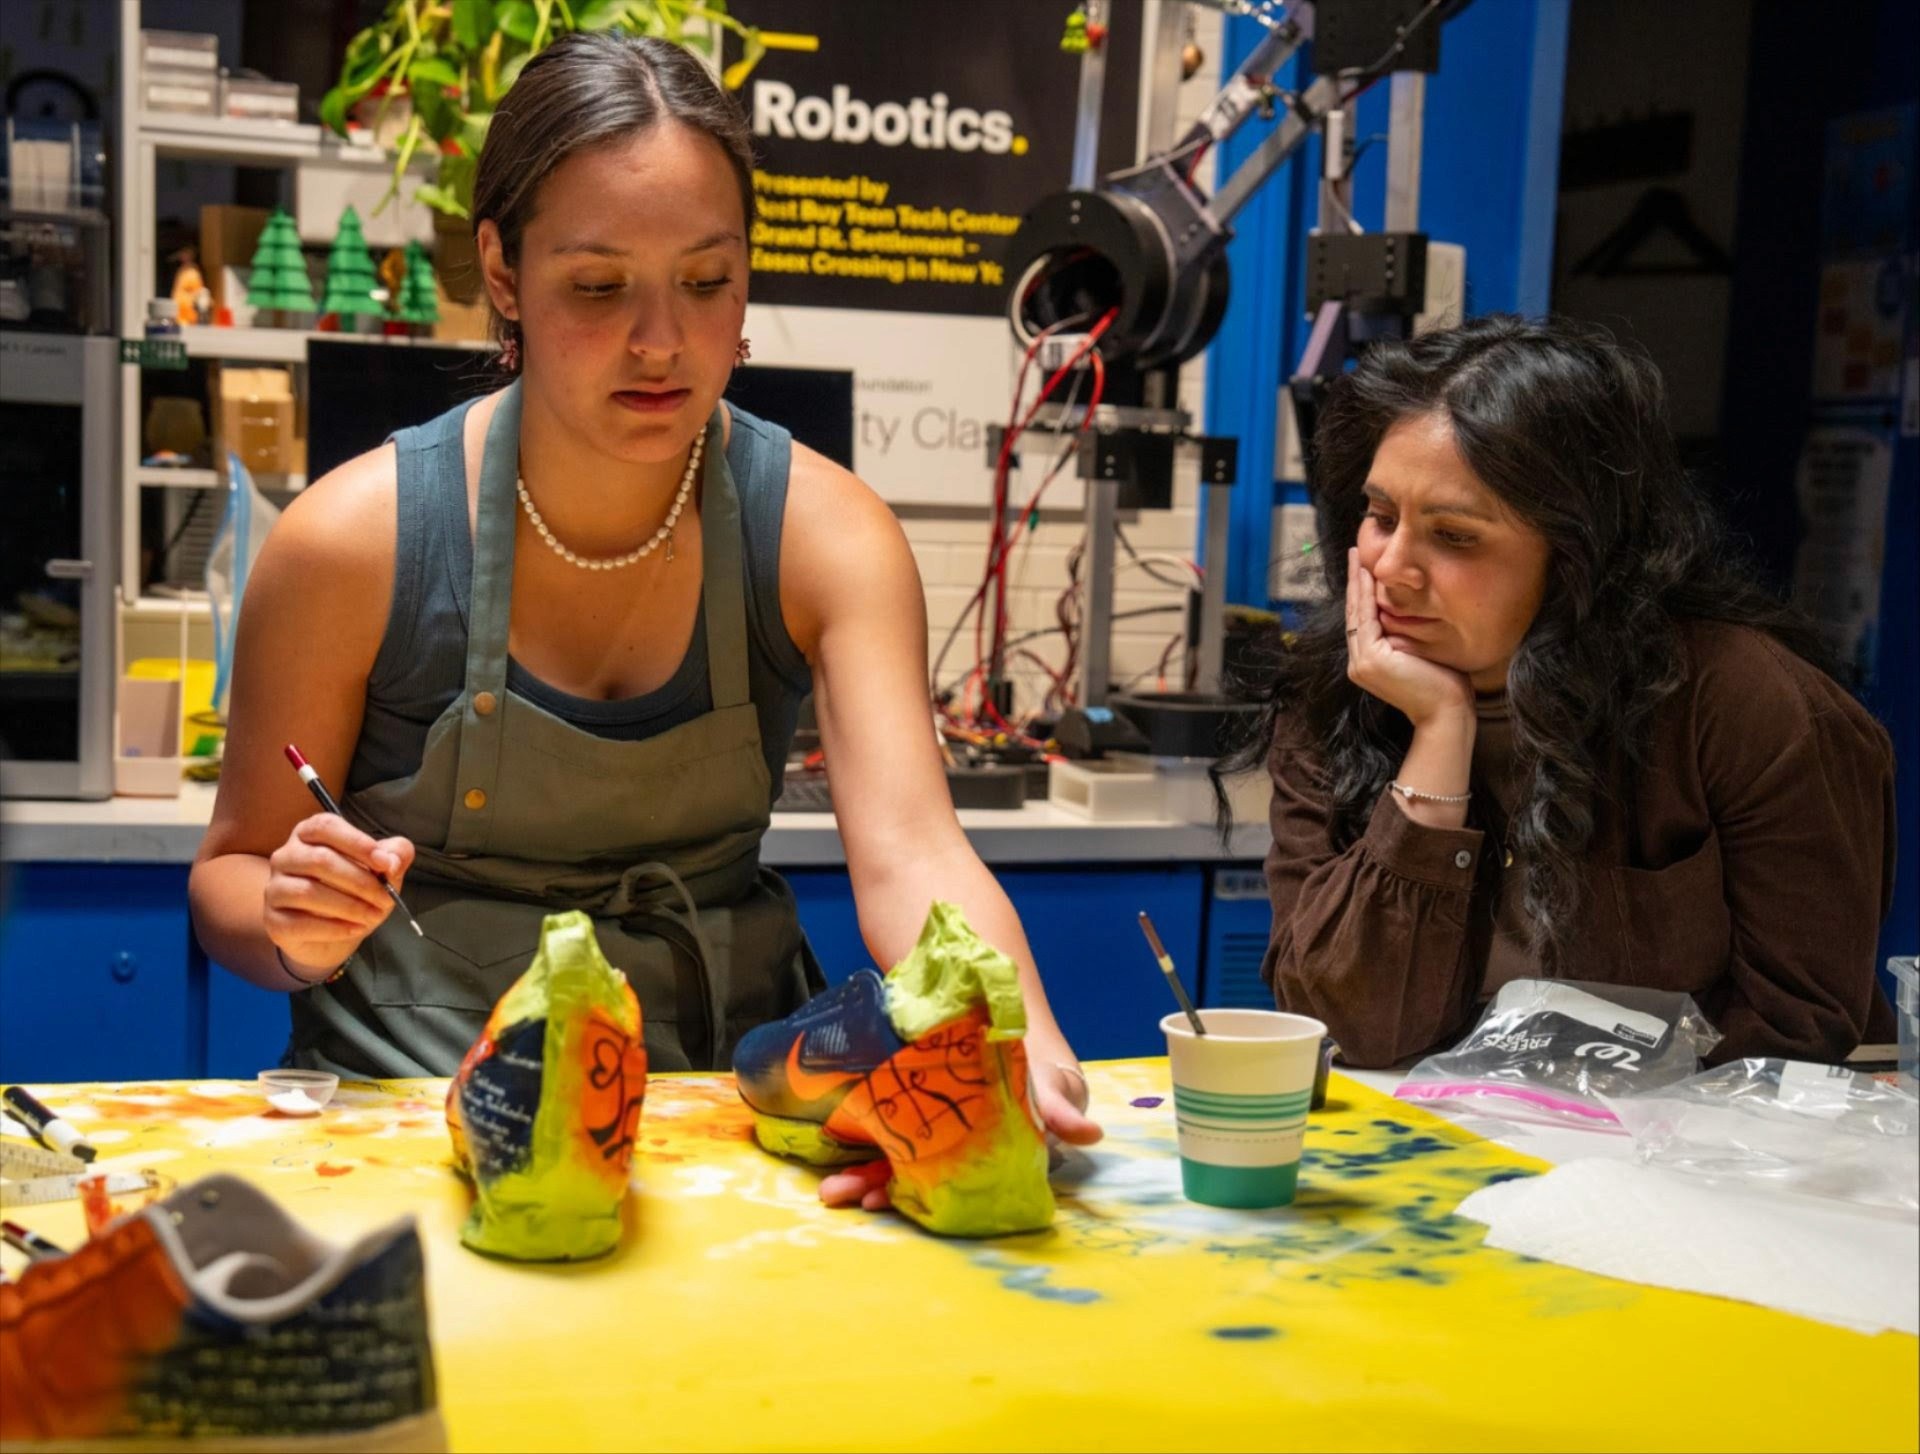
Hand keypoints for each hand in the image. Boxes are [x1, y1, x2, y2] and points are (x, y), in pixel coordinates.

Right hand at [263, 814, 414, 978]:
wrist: (332, 934)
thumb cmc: (356, 892)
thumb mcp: (382, 869)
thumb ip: (394, 854)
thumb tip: (393, 860)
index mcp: (309, 834)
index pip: (326, 827)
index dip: (357, 843)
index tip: (386, 863)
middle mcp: (286, 856)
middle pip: (320, 860)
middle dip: (361, 881)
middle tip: (386, 899)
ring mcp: (274, 887)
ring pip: (308, 891)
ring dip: (349, 906)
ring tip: (374, 916)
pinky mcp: (273, 919)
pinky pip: (300, 923)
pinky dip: (334, 928)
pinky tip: (355, 929)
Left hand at [817, 1057, 1103, 1210]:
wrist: (1016, 1028)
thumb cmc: (1041, 1071)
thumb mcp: (1054, 1086)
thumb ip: (1063, 1110)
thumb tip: (1090, 1134)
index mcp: (987, 1157)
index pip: (949, 1186)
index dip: (913, 1195)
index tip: (881, 1200)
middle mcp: (959, 1155)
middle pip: (915, 1180)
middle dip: (876, 1189)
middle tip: (840, 1196)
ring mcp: (939, 1134)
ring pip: (899, 1161)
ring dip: (864, 1175)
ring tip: (831, 1191)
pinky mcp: (921, 1107)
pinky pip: (892, 1128)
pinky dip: (865, 1136)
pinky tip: (836, 1149)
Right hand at [1345, 549, 1473, 726]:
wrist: (1447, 713)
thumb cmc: (1445, 686)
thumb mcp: (1423, 652)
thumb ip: (1410, 633)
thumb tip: (1414, 608)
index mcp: (1370, 662)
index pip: (1363, 620)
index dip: (1361, 593)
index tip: (1363, 567)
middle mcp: (1359, 663)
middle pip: (1354, 613)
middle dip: (1353, 581)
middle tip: (1354, 552)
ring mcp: (1362, 663)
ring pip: (1357, 613)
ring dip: (1356, 583)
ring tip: (1356, 557)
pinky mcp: (1371, 660)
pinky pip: (1366, 619)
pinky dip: (1365, 595)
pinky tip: (1368, 575)